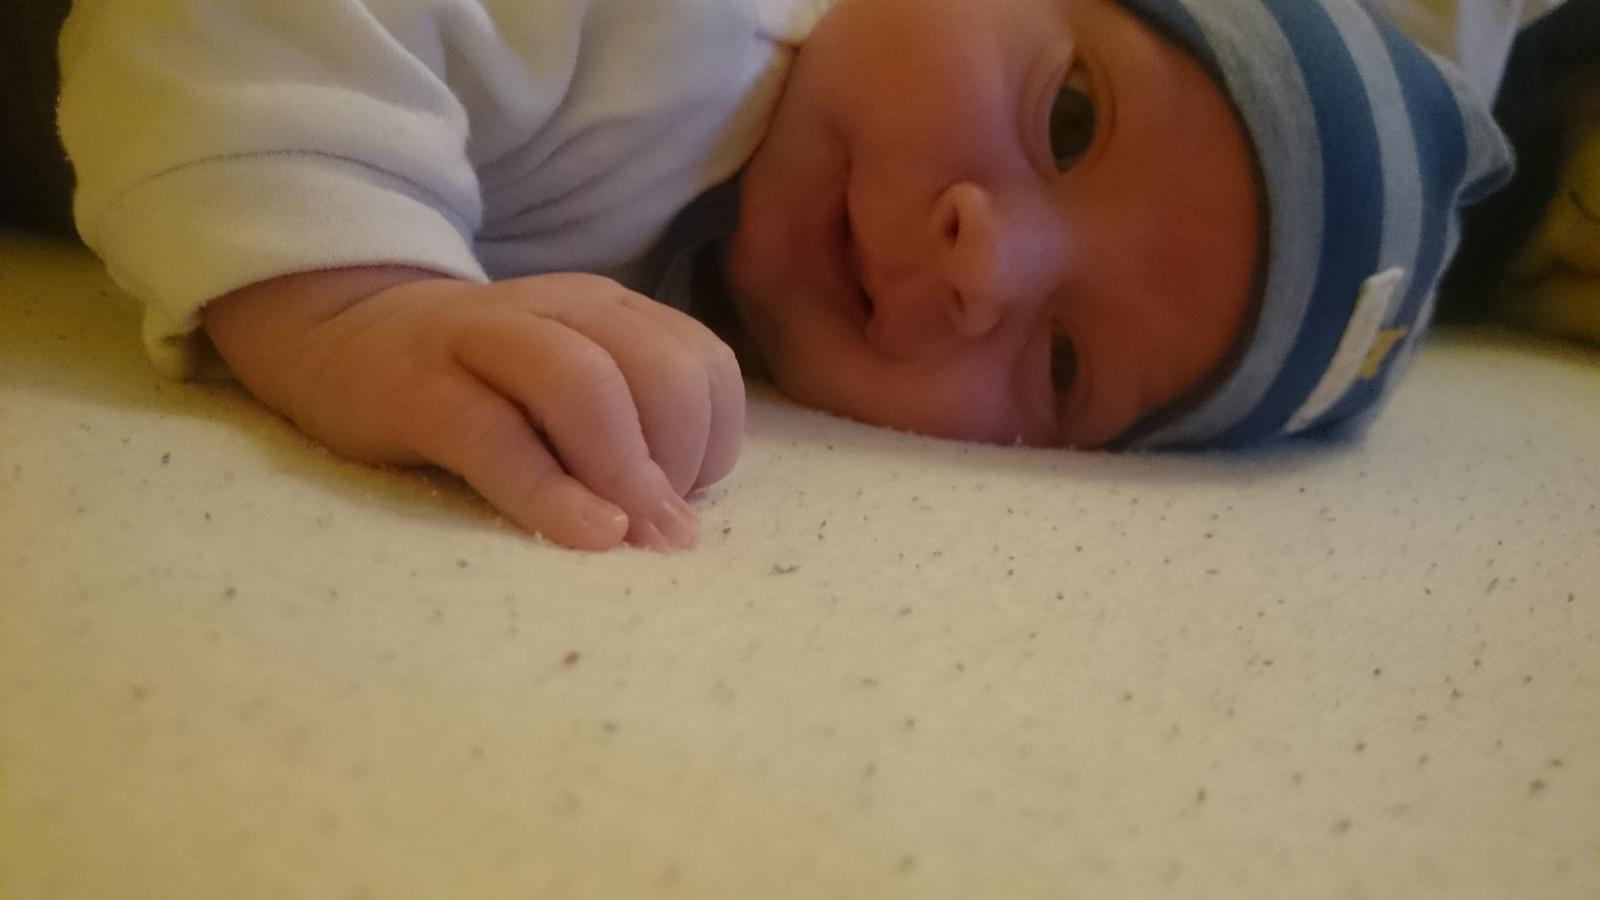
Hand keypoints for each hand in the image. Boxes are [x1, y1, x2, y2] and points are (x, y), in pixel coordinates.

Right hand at [204, 268, 743, 550]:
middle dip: (681, 460)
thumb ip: (630, 438)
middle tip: (656, 526)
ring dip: (627, 474)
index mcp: (609, 311)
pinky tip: (587, 534)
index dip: (715, 439)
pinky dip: (552, 494)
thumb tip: (679, 529)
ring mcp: (485, 342)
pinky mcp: (420, 390)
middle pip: (663, 372)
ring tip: (632, 538)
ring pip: (588, 387)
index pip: (704, 363)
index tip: (684, 493)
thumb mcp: (568, 398)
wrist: (340, 336)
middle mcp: (560, 311)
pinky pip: (499, 439)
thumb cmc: (479, 389)